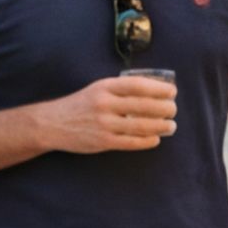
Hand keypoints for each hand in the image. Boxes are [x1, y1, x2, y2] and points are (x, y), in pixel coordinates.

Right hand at [43, 76, 177, 153]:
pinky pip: (131, 142)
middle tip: (173, 110)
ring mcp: (104, 124)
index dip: (159, 88)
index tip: (172, 92)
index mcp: (105, 87)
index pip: (138, 85)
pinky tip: (156, 139)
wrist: (54, 123)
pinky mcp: (103, 142)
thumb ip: (121, 89)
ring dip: (161, 126)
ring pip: (141, 125)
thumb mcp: (98, 89)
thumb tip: (154, 90)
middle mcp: (105, 104)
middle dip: (164, 108)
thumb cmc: (82, 104)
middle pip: (143, 106)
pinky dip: (147, 141)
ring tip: (171, 126)